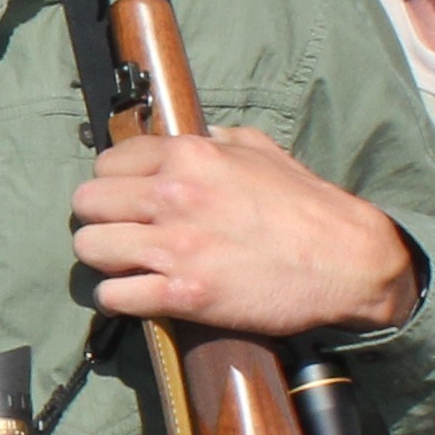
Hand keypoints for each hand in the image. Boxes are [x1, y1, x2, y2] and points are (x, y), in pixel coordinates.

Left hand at [71, 131, 419, 340]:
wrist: (347, 261)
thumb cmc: (309, 206)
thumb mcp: (263, 150)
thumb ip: (219, 139)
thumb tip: (193, 135)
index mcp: (189, 154)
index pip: (108, 163)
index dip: (113, 184)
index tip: (126, 201)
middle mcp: (174, 195)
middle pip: (86, 204)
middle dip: (99, 219)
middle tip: (120, 233)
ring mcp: (176, 247)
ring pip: (90, 249)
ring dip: (103, 260)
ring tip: (124, 265)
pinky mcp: (183, 295)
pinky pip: (114, 296)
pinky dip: (118, 299)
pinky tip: (135, 295)